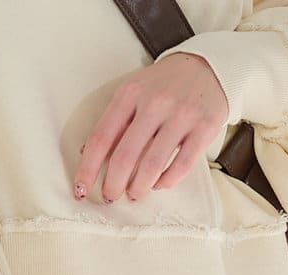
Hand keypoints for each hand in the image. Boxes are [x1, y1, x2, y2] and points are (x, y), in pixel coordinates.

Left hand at [74, 53, 229, 203]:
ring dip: (138, 188)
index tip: (80, 189)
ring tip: (134, 194)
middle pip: (125, 157)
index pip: (101, 138)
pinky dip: (165, 182)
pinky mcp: (204, 127)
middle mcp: (155, 102)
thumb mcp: (134, 92)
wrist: (208, 66)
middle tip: (110, 196)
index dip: (88, 169)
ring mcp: (181, 114)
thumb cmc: (164, 85)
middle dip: (113, 185)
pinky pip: (181, 166)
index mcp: (131, 93)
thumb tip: (87, 156)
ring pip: (152, 165)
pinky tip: (158, 184)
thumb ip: (114, 122)